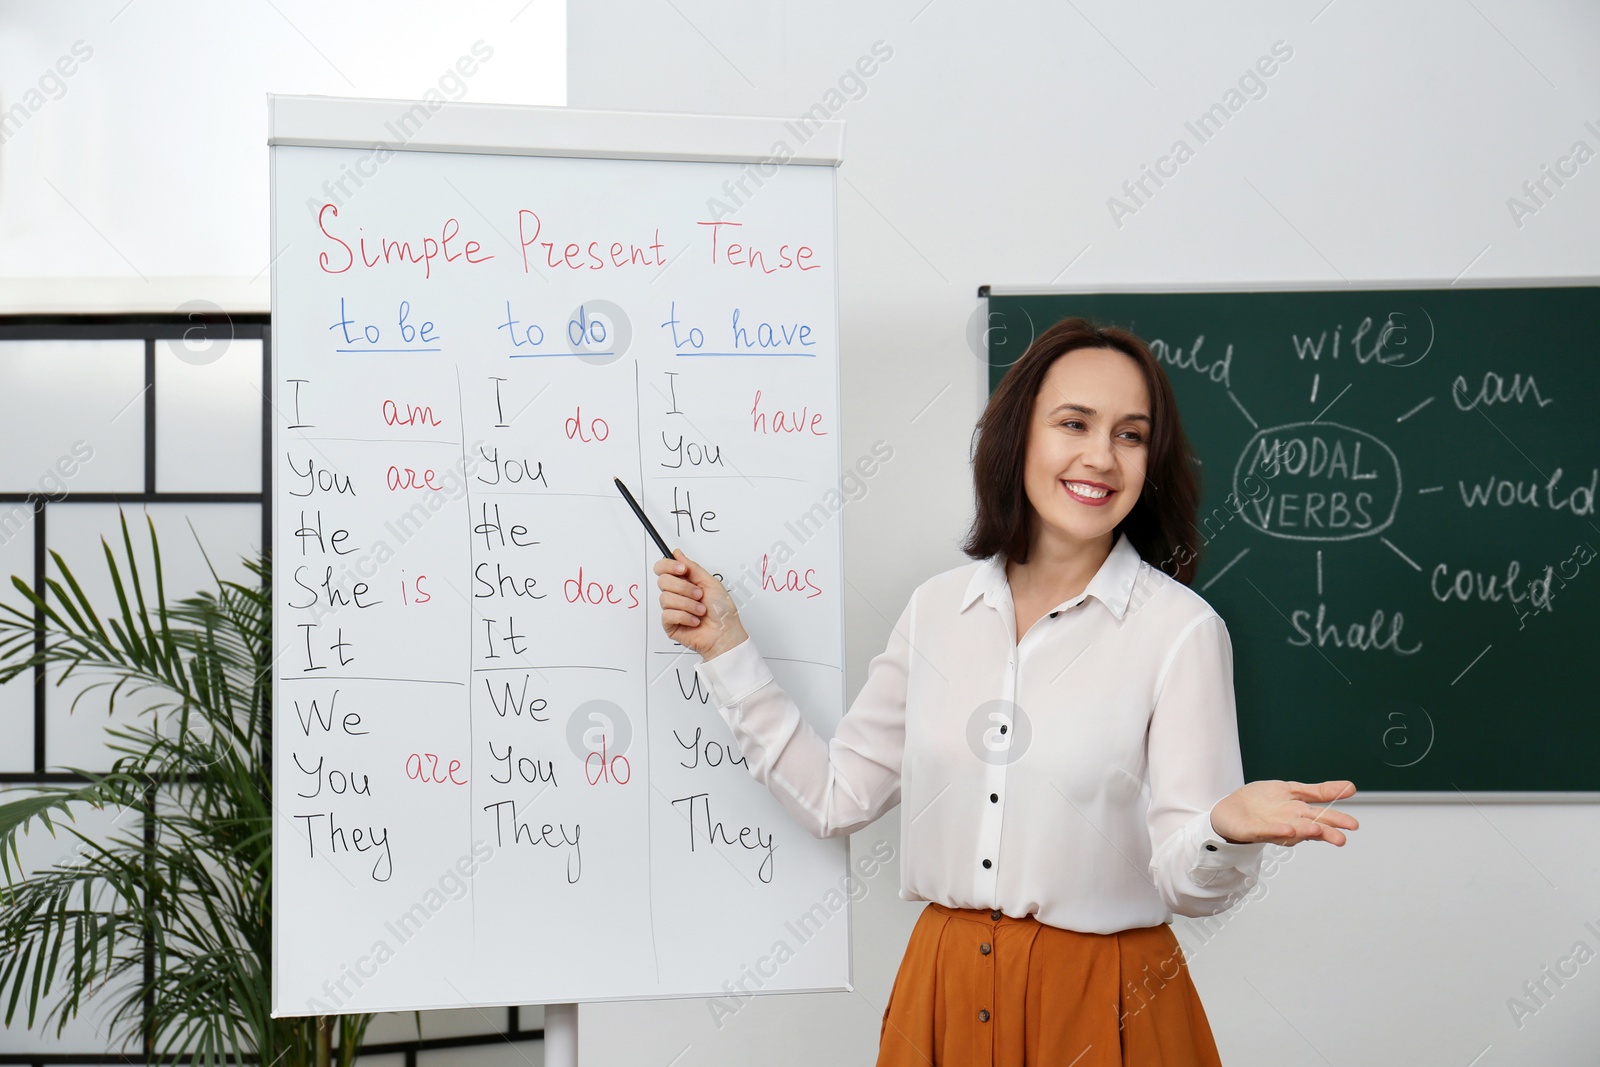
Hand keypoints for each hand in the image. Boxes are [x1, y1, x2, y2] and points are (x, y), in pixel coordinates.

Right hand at [651, 549, 748, 659]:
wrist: (725, 634)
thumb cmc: (723, 611)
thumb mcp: (710, 582)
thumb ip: (692, 567)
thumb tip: (677, 554)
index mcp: (685, 582)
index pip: (663, 568)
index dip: (669, 566)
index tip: (683, 570)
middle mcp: (677, 594)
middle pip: (663, 581)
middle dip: (683, 587)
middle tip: (698, 594)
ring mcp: (673, 609)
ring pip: (665, 598)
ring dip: (688, 604)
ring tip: (700, 610)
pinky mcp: (670, 624)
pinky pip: (668, 614)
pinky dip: (685, 616)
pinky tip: (694, 620)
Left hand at [1209, 780, 1358, 846]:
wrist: (1231, 809)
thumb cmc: (1263, 801)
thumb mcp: (1293, 790)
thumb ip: (1320, 791)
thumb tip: (1351, 787)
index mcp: (1300, 813)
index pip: (1321, 816)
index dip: (1336, 820)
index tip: (1353, 825)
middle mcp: (1290, 822)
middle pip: (1311, 827)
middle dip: (1326, 832)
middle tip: (1342, 838)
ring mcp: (1272, 828)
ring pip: (1292, 831)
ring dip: (1304, 830)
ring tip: (1317, 830)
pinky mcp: (1253, 830)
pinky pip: (1266, 831)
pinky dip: (1277, 831)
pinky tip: (1288, 829)